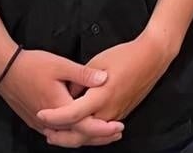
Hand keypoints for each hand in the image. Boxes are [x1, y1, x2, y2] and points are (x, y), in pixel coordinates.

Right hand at [0, 49, 121, 146]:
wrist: (4, 69)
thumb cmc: (31, 65)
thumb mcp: (60, 64)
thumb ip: (83, 74)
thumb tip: (104, 79)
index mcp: (59, 108)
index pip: (86, 126)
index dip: (104, 128)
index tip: (119, 126)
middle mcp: (50, 122)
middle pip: (78, 137)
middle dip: (99, 136)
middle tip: (117, 132)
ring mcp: (40, 124)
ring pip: (67, 138)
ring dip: (86, 136)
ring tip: (103, 132)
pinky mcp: (35, 122)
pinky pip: (57, 134)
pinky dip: (71, 134)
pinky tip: (80, 128)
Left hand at [37, 33, 175, 130]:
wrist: (152, 58)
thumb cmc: (125, 55)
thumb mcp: (98, 61)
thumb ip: (81, 81)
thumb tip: (68, 95)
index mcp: (101, 95)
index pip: (72, 114)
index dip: (54, 116)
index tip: (41, 113)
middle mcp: (109, 111)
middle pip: (81, 133)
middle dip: (62, 136)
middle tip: (46, 133)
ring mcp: (116, 115)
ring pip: (91, 135)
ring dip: (74, 137)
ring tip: (58, 134)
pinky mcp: (121, 114)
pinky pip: (100, 129)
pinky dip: (87, 132)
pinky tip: (78, 128)